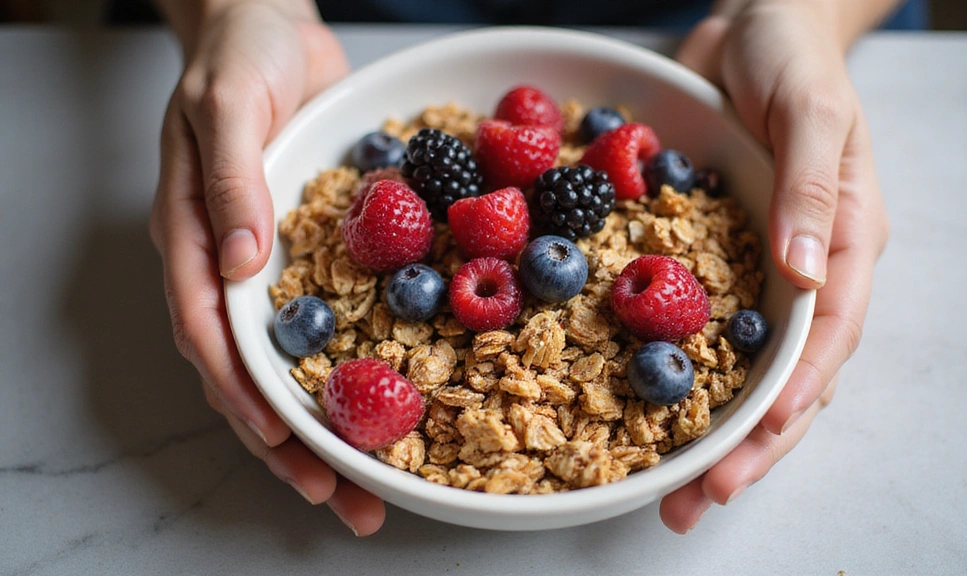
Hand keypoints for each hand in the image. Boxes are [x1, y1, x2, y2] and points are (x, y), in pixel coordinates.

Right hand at [148, 0, 383, 534]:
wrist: (271, 25)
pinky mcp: (316, 254)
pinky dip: (355, 369)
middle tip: (339, 496)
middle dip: (291, 442)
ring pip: (293, 365)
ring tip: (369, 482)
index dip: (244, 393)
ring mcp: (273, 266)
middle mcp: (231, 266)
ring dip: (328, 426)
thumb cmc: (238, 58)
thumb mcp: (229, 105)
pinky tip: (390, 403)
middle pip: (251, 374)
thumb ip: (230, 179)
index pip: (210, 334)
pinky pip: (334, 323)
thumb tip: (240, 263)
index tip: (285, 439)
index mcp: (194, 239)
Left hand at [659, 0, 890, 532]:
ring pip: (738, 366)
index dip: (787, 405)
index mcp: (846, 244)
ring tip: (665, 485)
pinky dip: (671, 369)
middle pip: (783, 378)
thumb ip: (812, 188)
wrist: (755, 26)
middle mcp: (806, 271)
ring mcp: (758, 269)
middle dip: (745, 447)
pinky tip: (635, 404)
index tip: (745, 454)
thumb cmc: (795, 60)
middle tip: (695, 502)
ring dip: (705, 428)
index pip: (824, 343)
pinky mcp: (712, 255)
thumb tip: (805, 276)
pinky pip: (694, 323)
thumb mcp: (813, 112)